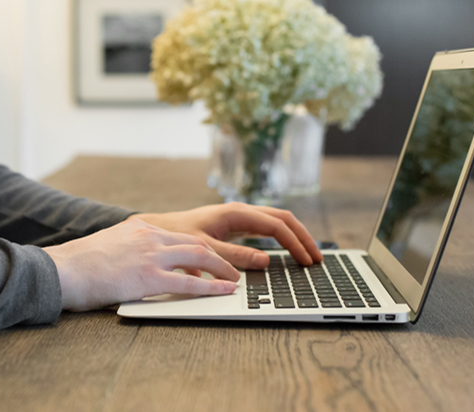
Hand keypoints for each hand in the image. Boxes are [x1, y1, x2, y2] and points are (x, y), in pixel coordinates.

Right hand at [44, 218, 238, 310]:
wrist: (60, 270)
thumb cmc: (78, 265)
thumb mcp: (109, 246)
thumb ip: (130, 250)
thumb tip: (139, 263)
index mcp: (140, 229)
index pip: (179, 235)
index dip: (200, 247)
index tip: (212, 256)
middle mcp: (149, 237)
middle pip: (195, 243)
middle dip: (218, 257)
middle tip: (232, 268)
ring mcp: (150, 256)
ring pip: (199, 257)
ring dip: (222, 269)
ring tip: (234, 280)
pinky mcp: (147, 278)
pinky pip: (188, 283)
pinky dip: (210, 287)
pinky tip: (223, 291)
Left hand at [131, 202, 322, 268]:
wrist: (156, 230)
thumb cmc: (176, 237)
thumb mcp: (205, 249)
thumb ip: (234, 256)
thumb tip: (266, 261)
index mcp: (235, 213)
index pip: (276, 225)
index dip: (295, 243)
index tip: (307, 260)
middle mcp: (240, 212)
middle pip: (282, 219)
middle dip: (302, 237)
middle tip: (317, 258)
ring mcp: (239, 217)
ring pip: (276, 221)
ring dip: (294, 236)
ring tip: (309, 255)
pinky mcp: (235, 225)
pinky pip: (266, 228)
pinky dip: (281, 238)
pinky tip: (288, 250)